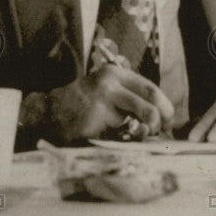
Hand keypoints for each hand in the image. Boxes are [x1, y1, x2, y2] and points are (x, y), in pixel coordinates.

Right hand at [47, 64, 174, 142]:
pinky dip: (127, 142)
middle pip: (152, 102)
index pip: (152, 89)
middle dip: (161, 121)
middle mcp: (109, 83)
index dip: (166, 107)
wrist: (48, 113)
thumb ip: (130, 97)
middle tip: (157, 131)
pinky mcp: (95, 121)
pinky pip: (124, 136)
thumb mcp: (106, 91)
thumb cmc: (82, 105)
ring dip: (147, 132)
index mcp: (114, 73)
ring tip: (136, 136)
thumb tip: (164, 117)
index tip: (167, 121)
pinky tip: (115, 139)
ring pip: (144, 120)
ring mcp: (101, 102)